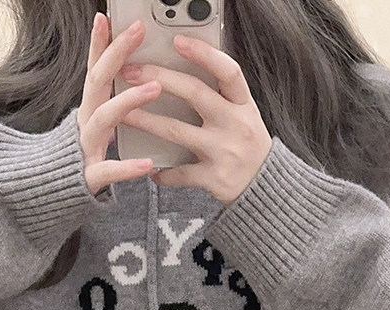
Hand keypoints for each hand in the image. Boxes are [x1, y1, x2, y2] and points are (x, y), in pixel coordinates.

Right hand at [77, 14, 165, 195]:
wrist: (51, 195)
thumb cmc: (82, 158)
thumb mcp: (96, 125)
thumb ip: (109, 103)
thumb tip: (132, 76)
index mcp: (89, 109)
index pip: (94, 69)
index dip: (99, 42)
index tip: (106, 16)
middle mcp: (85, 122)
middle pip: (97, 81)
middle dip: (116, 53)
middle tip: (139, 31)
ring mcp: (85, 147)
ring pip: (104, 119)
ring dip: (128, 100)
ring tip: (154, 87)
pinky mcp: (90, 177)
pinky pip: (108, 170)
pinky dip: (127, 168)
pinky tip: (146, 163)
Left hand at [119, 34, 273, 204]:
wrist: (265, 187)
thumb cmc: (246, 145)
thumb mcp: (243, 115)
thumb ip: (220, 95)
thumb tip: (183, 69)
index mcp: (243, 104)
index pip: (228, 71)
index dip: (204, 54)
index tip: (178, 41)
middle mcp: (235, 125)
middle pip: (195, 94)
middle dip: (159, 79)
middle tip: (131, 72)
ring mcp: (224, 152)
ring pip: (178, 132)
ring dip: (147, 121)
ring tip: (124, 114)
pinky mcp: (215, 178)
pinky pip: (182, 173)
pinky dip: (164, 173)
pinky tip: (151, 170)